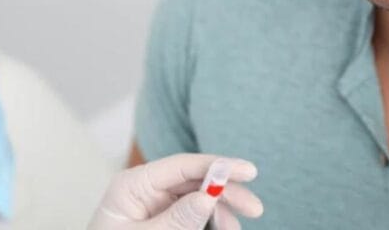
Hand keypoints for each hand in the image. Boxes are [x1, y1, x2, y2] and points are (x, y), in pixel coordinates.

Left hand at [88, 154, 263, 229]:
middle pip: (194, 180)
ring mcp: (154, 204)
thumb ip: (176, 221)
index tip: (249, 172)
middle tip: (255, 209)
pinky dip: (209, 222)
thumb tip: (208, 196)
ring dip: (220, 212)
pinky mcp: (161, 220)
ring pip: (197, 198)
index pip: (182, 165)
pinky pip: (191, 214)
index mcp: (133, 185)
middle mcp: (145, 189)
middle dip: (226, 192)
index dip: (218, 165)